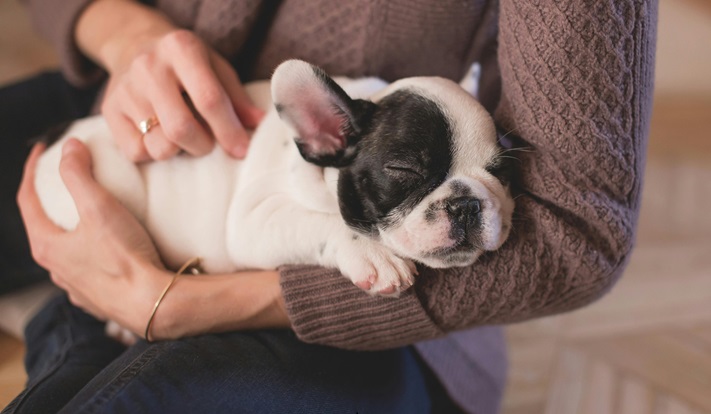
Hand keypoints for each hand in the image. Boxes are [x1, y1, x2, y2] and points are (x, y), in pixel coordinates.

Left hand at [17, 140, 289, 338]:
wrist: (153, 303)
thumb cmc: (124, 257)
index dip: (32, 171)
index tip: (42, 150)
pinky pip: (87, 269)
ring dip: (71, 229)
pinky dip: (91, 251)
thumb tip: (69, 146)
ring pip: (66, 251)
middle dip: (51, 200)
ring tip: (89, 214)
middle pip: (44, 226)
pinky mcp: (98, 298)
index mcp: (47, 246)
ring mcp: (76, 287)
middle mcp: (55, 269)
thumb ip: (79, 175)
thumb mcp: (100, 208)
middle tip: (65, 180)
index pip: (27, 200)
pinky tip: (108, 248)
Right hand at [77, 2, 263, 160]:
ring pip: (159, 146)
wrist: (134, 45)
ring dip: (179, 151)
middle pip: (181, 129)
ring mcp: (125, 89)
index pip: (209, 99)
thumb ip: (237, 98)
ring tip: (183, 136)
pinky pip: (136, 152)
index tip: (241, 150)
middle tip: (208, 143)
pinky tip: (159, 136)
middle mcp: (149, 66)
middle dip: (203, 145)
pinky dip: (153, 152)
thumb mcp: (216, 68)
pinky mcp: (109, 110)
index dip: (228, 130)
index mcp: (181, 49)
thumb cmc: (186, 63)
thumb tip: (259, 124)